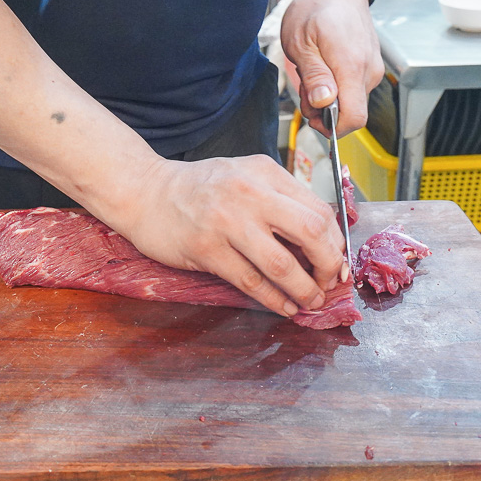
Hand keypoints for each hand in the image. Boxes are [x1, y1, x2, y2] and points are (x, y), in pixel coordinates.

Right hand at [121, 155, 345, 316]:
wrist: (144, 192)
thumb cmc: (197, 188)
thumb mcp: (243, 176)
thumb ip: (278, 198)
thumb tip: (320, 240)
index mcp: (265, 173)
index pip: (319, 210)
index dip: (335, 243)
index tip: (336, 263)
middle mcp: (249, 193)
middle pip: (311, 233)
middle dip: (328, 266)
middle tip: (328, 283)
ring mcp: (226, 222)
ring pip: (282, 264)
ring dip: (304, 291)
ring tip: (310, 301)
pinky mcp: (206, 249)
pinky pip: (251, 282)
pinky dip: (274, 300)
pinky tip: (283, 307)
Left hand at [281, 0, 384, 135]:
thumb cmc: (315, 10)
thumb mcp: (301, 43)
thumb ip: (314, 76)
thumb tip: (324, 103)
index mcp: (352, 68)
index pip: (354, 118)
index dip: (332, 128)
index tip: (312, 118)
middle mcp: (369, 72)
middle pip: (350, 113)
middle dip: (323, 111)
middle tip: (304, 87)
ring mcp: (373, 69)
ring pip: (350, 102)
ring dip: (327, 97)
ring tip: (312, 72)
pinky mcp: (371, 66)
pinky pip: (353, 89)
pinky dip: (335, 87)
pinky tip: (323, 68)